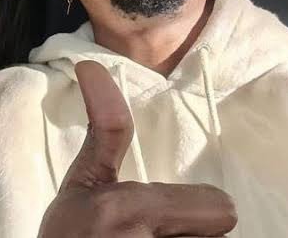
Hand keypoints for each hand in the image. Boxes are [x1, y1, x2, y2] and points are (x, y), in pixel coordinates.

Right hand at [38, 61, 237, 237]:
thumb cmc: (67, 237)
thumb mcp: (82, 183)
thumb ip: (105, 131)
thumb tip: (93, 66)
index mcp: (129, 210)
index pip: (220, 209)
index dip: (198, 210)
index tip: (164, 216)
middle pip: (216, 233)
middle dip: (190, 233)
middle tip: (152, 236)